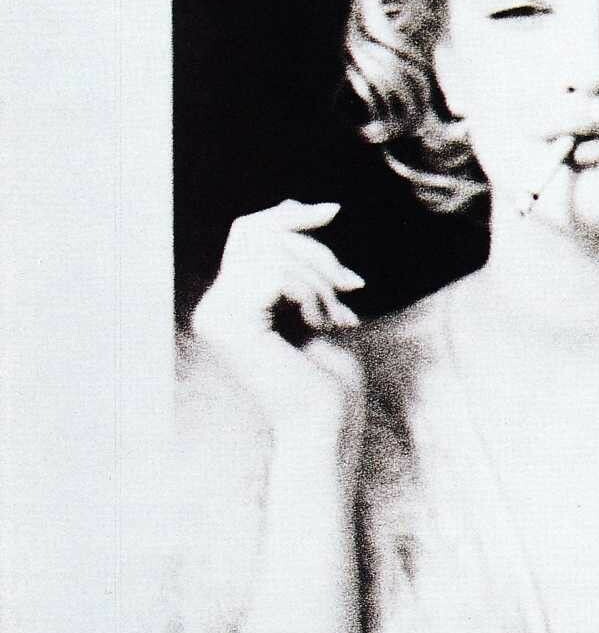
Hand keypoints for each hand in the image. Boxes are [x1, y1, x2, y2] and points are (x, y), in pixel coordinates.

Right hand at [191, 199, 366, 444]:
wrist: (328, 426)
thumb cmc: (328, 380)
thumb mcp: (315, 305)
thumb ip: (297, 262)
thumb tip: (292, 206)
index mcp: (229, 304)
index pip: (248, 233)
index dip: (287, 215)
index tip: (331, 211)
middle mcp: (213, 307)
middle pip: (261, 234)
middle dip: (317, 252)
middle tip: (352, 287)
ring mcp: (216, 315)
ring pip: (272, 252)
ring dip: (320, 280)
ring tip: (340, 317)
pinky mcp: (231, 323)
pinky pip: (277, 273)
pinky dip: (312, 293)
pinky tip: (324, 325)